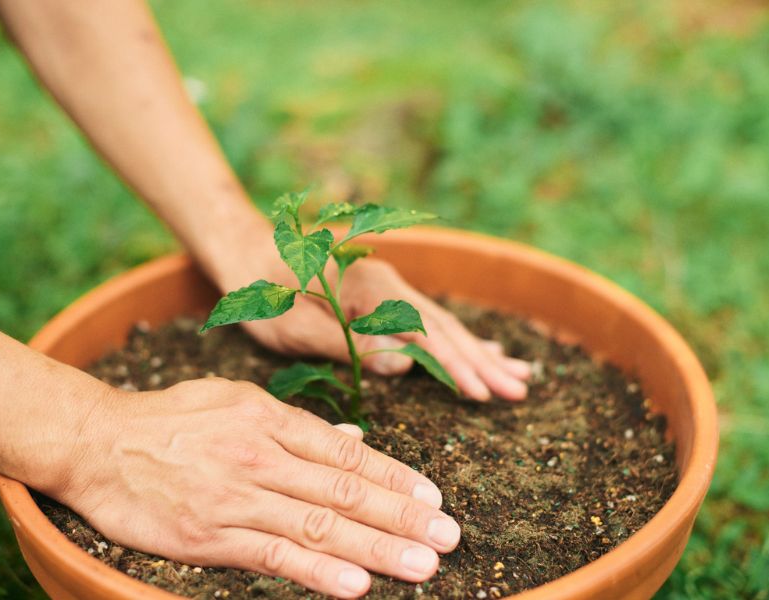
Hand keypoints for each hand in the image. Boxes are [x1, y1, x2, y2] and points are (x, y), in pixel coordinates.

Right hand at [63, 379, 459, 597]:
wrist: (96, 441)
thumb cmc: (171, 419)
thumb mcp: (236, 400)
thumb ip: (298, 425)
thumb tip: (356, 439)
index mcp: (270, 419)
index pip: (347, 452)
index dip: (395, 477)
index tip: (433, 497)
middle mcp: (261, 456)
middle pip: (344, 490)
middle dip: (402, 516)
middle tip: (448, 536)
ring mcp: (237, 496)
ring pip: (320, 525)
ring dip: (376, 548)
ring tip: (422, 564)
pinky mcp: (209, 534)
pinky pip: (272, 554)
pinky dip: (317, 571)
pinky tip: (356, 585)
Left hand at [219, 240, 531, 401]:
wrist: (247, 250)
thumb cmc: (264, 292)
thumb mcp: (294, 326)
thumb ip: (349, 344)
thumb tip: (405, 365)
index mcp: (371, 290)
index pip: (426, 334)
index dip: (456, 366)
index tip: (484, 393)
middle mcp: (390, 286)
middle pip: (446, 328)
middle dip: (483, 362)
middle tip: (520, 390)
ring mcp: (391, 289)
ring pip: (444, 325)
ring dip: (480, 352)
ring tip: (519, 374)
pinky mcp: (385, 297)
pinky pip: (430, 322)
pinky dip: (460, 339)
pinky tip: (483, 350)